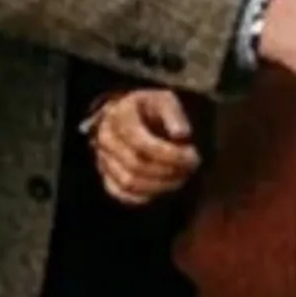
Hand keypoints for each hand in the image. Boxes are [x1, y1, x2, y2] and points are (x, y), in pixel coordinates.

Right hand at [82, 85, 198, 207]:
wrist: (131, 115)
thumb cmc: (152, 108)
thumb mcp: (165, 100)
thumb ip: (174, 114)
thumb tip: (182, 134)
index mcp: (120, 116)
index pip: (142, 144)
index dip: (170, 155)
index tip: (192, 156)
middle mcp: (106, 138)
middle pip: (136, 165)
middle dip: (168, 171)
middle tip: (191, 167)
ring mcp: (102, 158)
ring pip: (129, 183)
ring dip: (160, 185)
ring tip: (181, 177)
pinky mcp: (106, 175)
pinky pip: (121, 193)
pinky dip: (144, 196)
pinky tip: (163, 187)